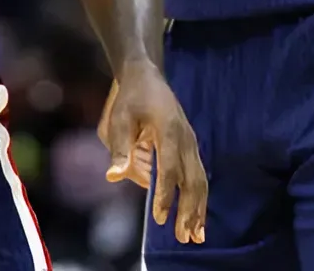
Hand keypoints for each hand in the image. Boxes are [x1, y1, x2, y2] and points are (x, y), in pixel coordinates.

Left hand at [97, 60, 206, 243]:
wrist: (146, 76)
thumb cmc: (130, 98)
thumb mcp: (119, 118)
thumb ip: (119, 148)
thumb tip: (114, 176)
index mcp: (168, 129)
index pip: (170, 167)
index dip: (165, 193)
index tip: (159, 218)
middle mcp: (185, 138)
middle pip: (192, 178)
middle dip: (188, 209)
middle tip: (181, 237)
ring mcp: (191, 142)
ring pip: (200, 180)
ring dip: (198, 209)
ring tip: (194, 236)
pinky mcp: (191, 147)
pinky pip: (199, 176)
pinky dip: (199, 198)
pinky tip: (196, 219)